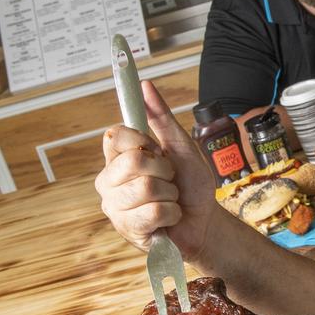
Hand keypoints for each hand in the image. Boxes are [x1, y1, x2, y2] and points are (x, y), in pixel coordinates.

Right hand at [95, 81, 217, 258]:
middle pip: (133, 161)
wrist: (205, 221)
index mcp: (117, 158)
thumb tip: (145, 85)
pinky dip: (171, 213)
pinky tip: (167, 218)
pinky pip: (153, 212)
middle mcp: (109, 181)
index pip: (115, 135)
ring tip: (169, 200)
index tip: (158, 152)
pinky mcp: (126, 229)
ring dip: (170, 194)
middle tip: (168, 180)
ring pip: (145, 187)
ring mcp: (114, 207)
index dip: (143, 142)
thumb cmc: (190, 185)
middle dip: (164, 170)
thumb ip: (161, 118)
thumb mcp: (181, 146)